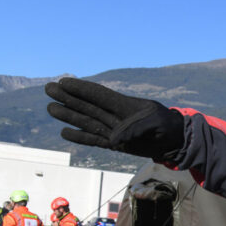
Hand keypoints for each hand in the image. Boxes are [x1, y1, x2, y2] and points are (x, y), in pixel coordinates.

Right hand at [45, 78, 183, 159]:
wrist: (176, 140)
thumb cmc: (168, 127)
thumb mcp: (158, 124)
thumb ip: (138, 127)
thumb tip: (116, 138)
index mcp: (125, 106)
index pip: (99, 95)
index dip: (82, 89)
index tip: (64, 82)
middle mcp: (116, 116)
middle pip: (87, 105)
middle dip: (68, 98)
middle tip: (48, 88)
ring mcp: (114, 129)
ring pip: (87, 122)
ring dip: (69, 115)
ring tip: (50, 108)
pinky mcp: (116, 144)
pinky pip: (94, 140)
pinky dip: (80, 137)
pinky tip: (65, 132)